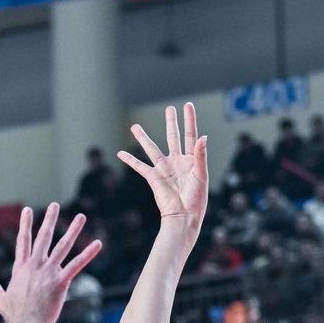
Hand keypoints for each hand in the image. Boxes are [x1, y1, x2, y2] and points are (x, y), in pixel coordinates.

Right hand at [0, 203, 101, 322]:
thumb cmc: (14, 315)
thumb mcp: (0, 298)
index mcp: (21, 268)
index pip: (23, 241)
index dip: (25, 224)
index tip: (27, 210)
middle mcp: (35, 266)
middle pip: (43, 237)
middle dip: (49, 220)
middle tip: (54, 205)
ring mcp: (48, 273)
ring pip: (63, 246)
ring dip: (73, 230)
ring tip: (81, 216)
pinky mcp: (61, 282)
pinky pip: (77, 265)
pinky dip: (88, 254)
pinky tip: (98, 243)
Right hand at [117, 103, 208, 227]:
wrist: (183, 217)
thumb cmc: (196, 199)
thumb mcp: (201, 175)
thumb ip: (200, 155)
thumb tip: (202, 136)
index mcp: (191, 160)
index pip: (190, 135)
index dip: (189, 120)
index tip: (187, 105)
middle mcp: (177, 161)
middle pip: (173, 137)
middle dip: (171, 122)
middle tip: (169, 109)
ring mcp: (164, 168)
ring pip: (152, 148)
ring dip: (143, 137)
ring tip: (134, 126)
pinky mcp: (153, 178)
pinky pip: (139, 166)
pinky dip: (130, 160)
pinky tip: (120, 153)